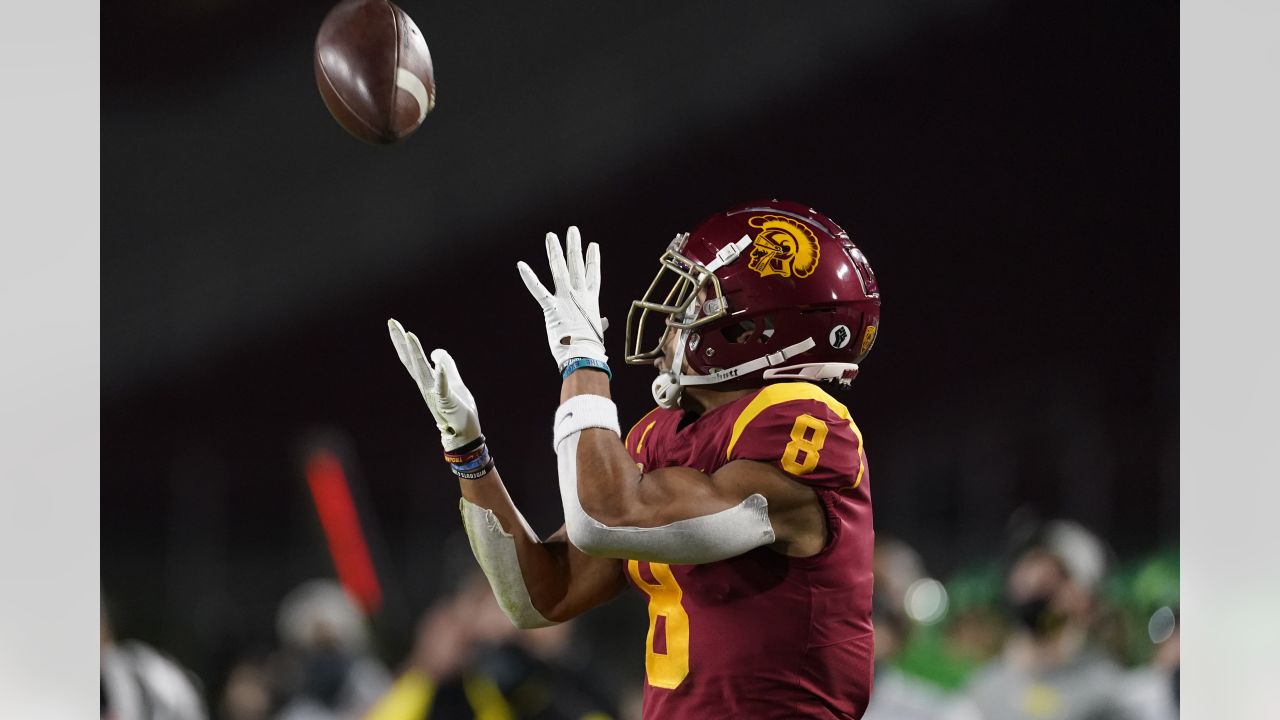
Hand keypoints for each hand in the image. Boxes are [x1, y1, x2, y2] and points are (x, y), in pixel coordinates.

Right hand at [388, 319, 481, 450]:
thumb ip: (446, 365)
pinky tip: (437, 366)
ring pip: (422, 370)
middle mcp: (426, 385)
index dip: (402, 340)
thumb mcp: (453, 381)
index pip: (412, 357)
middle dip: (402, 341)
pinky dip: (440, 377)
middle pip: (411, 360)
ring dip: (416, 353)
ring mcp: (434, 394)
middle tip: (392, 322)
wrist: (464, 432)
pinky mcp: (446, 402)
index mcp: (427, 380)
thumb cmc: (457, 409)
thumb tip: (435, 351)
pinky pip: (442, 388)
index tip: (393, 323)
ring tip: (410, 335)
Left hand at [517, 226, 607, 368]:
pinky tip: (521, 265)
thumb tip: (604, 322)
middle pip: (576, 265)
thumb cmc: (591, 347)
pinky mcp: (551, 308)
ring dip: (554, 252)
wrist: (584, 355)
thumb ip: (598, 324)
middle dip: (574, 246)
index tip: (592, 245)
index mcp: (591, 301)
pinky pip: (538, 290)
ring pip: (559, 270)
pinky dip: (529, 278)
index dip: (593, 259)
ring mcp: (565, 299)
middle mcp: (579, 295)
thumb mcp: (596, 332)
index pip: (593, 275)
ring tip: (551, 236)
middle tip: (572, 230)